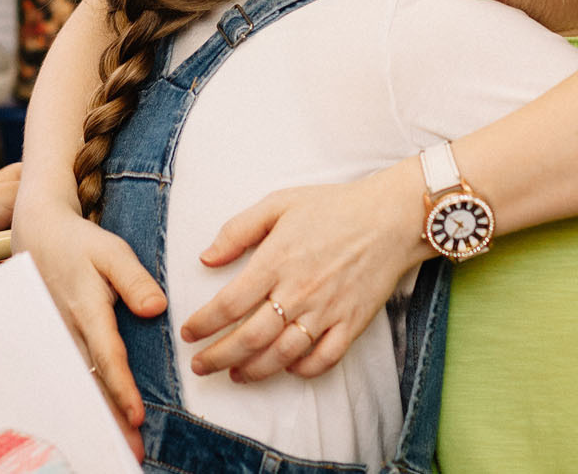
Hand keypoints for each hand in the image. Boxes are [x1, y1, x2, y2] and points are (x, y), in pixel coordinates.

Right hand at [13, 200, 163, 454]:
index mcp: (86, 309)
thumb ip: (134, 280)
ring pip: (78, 384)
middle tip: (128, 452)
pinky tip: (95, 425)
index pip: (106, 355)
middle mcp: (68, 330)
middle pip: (90, 383)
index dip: (121, 388)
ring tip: (118, 448)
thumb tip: (156, 309)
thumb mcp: (112, 250)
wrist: (38, 234)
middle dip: (108, 419)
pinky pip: (69, 377)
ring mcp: (57, 338)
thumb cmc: (80, 243)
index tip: (135, 416)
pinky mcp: (55, 343)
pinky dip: (82, 401)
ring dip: (97, 416)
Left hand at [182, 161, 425, 381]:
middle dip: (219, 356)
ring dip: (254, 370)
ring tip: (236, 374)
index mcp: (276, 260)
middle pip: (250, 337)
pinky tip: (287, 368)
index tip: (188, 333)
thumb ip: (237, 230)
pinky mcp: (351, 323)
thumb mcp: (278, 203)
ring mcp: (326, 311)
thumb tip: (206, 258)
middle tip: (200, 366)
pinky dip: (303, 370)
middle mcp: (298, 291)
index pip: (229, 304)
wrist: (389, 217)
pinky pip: (324, 359)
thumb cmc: (332, 207)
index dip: (204, 324)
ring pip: (282, 355)